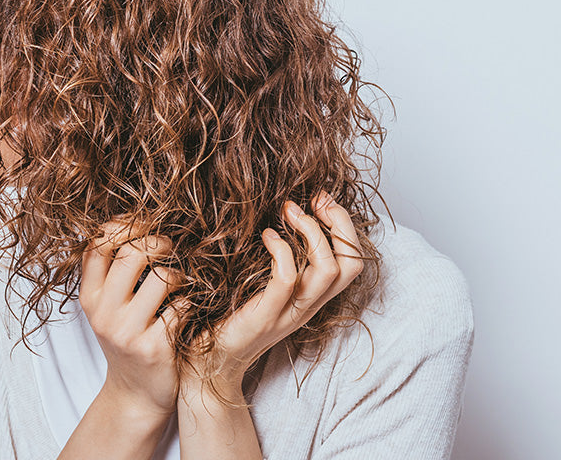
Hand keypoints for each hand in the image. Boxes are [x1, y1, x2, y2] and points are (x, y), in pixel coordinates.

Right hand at [79, 215, 184, 419]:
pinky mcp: (155, 349)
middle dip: (159, 242)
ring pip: (163, 277)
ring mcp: (128, 333)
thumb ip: (112, 272)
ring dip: (180, 274)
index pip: (97, 244)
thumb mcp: (108, 307)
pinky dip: (190, 303)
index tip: (144, 223)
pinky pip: (182, 307)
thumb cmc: (128, 340)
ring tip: (181, 283)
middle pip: (132, 253)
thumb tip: (134, 221)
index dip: (123, 225)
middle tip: (171, 248)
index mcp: (89, 298)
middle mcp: (104, 314)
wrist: (135, 395)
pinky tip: (187, 310)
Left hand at [180, 191, 364, 394]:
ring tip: (289, 210)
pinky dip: (282, 250)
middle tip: (315, 198)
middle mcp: (308, 306)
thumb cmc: (228, 316)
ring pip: (328, 271)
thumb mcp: (261, 285)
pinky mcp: (265, 316)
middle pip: (350, 264)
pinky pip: (287, 279)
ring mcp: (289, 313)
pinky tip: (267, 236)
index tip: (320, 199)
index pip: (351, 262)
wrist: (208, 361)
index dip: (344, 226)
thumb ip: (277, 260)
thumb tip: (277, 214)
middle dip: (340, 223)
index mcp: (312, 298)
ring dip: (312, 232)